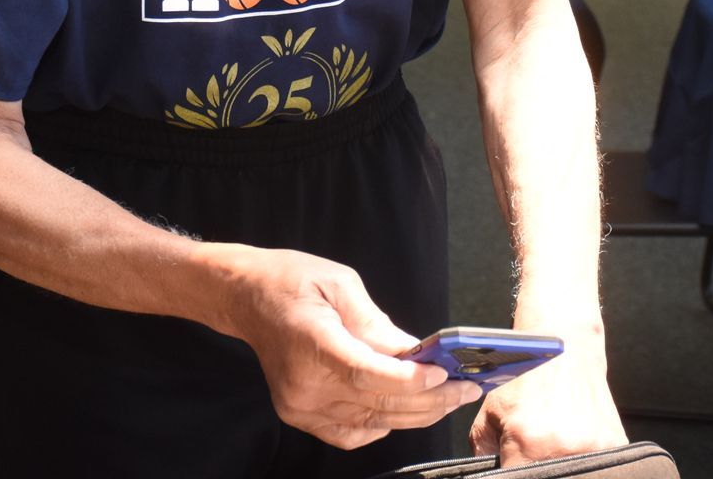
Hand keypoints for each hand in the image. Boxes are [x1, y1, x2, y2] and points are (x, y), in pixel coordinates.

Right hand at [215, 246, 481, 450]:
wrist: (245, 297)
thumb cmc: (290, 280)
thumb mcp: (339, 283)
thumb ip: (377, 323)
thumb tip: (417, 352)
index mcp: (311, 343)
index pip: (367, 374)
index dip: (410, 380)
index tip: (446, 375)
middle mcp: (304, 384)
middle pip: (378, 403)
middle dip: (431, 398)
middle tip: (467, 387)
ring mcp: (300, 406)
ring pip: (373, 422)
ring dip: (417, 412)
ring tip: (449, 396)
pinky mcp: (301, 416)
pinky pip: (354, 433)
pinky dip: (385, 423)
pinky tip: (405, 406)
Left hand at [469, 345, 625, 465]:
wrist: (568, 349)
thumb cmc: (529, 377)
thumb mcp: (491, 410)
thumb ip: (483, 450)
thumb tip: (488, 474)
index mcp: (528, 442)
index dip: (511, 475)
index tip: (513, 465)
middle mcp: (564, 448)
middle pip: (545, 477)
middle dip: (534, 468)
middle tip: (532, 448)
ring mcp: (594, 449)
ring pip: (570, 472)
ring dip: (559, 462)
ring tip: (553, 439)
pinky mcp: (616, 446)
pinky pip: (594, 465)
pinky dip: (582, 457)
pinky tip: (574, 436)